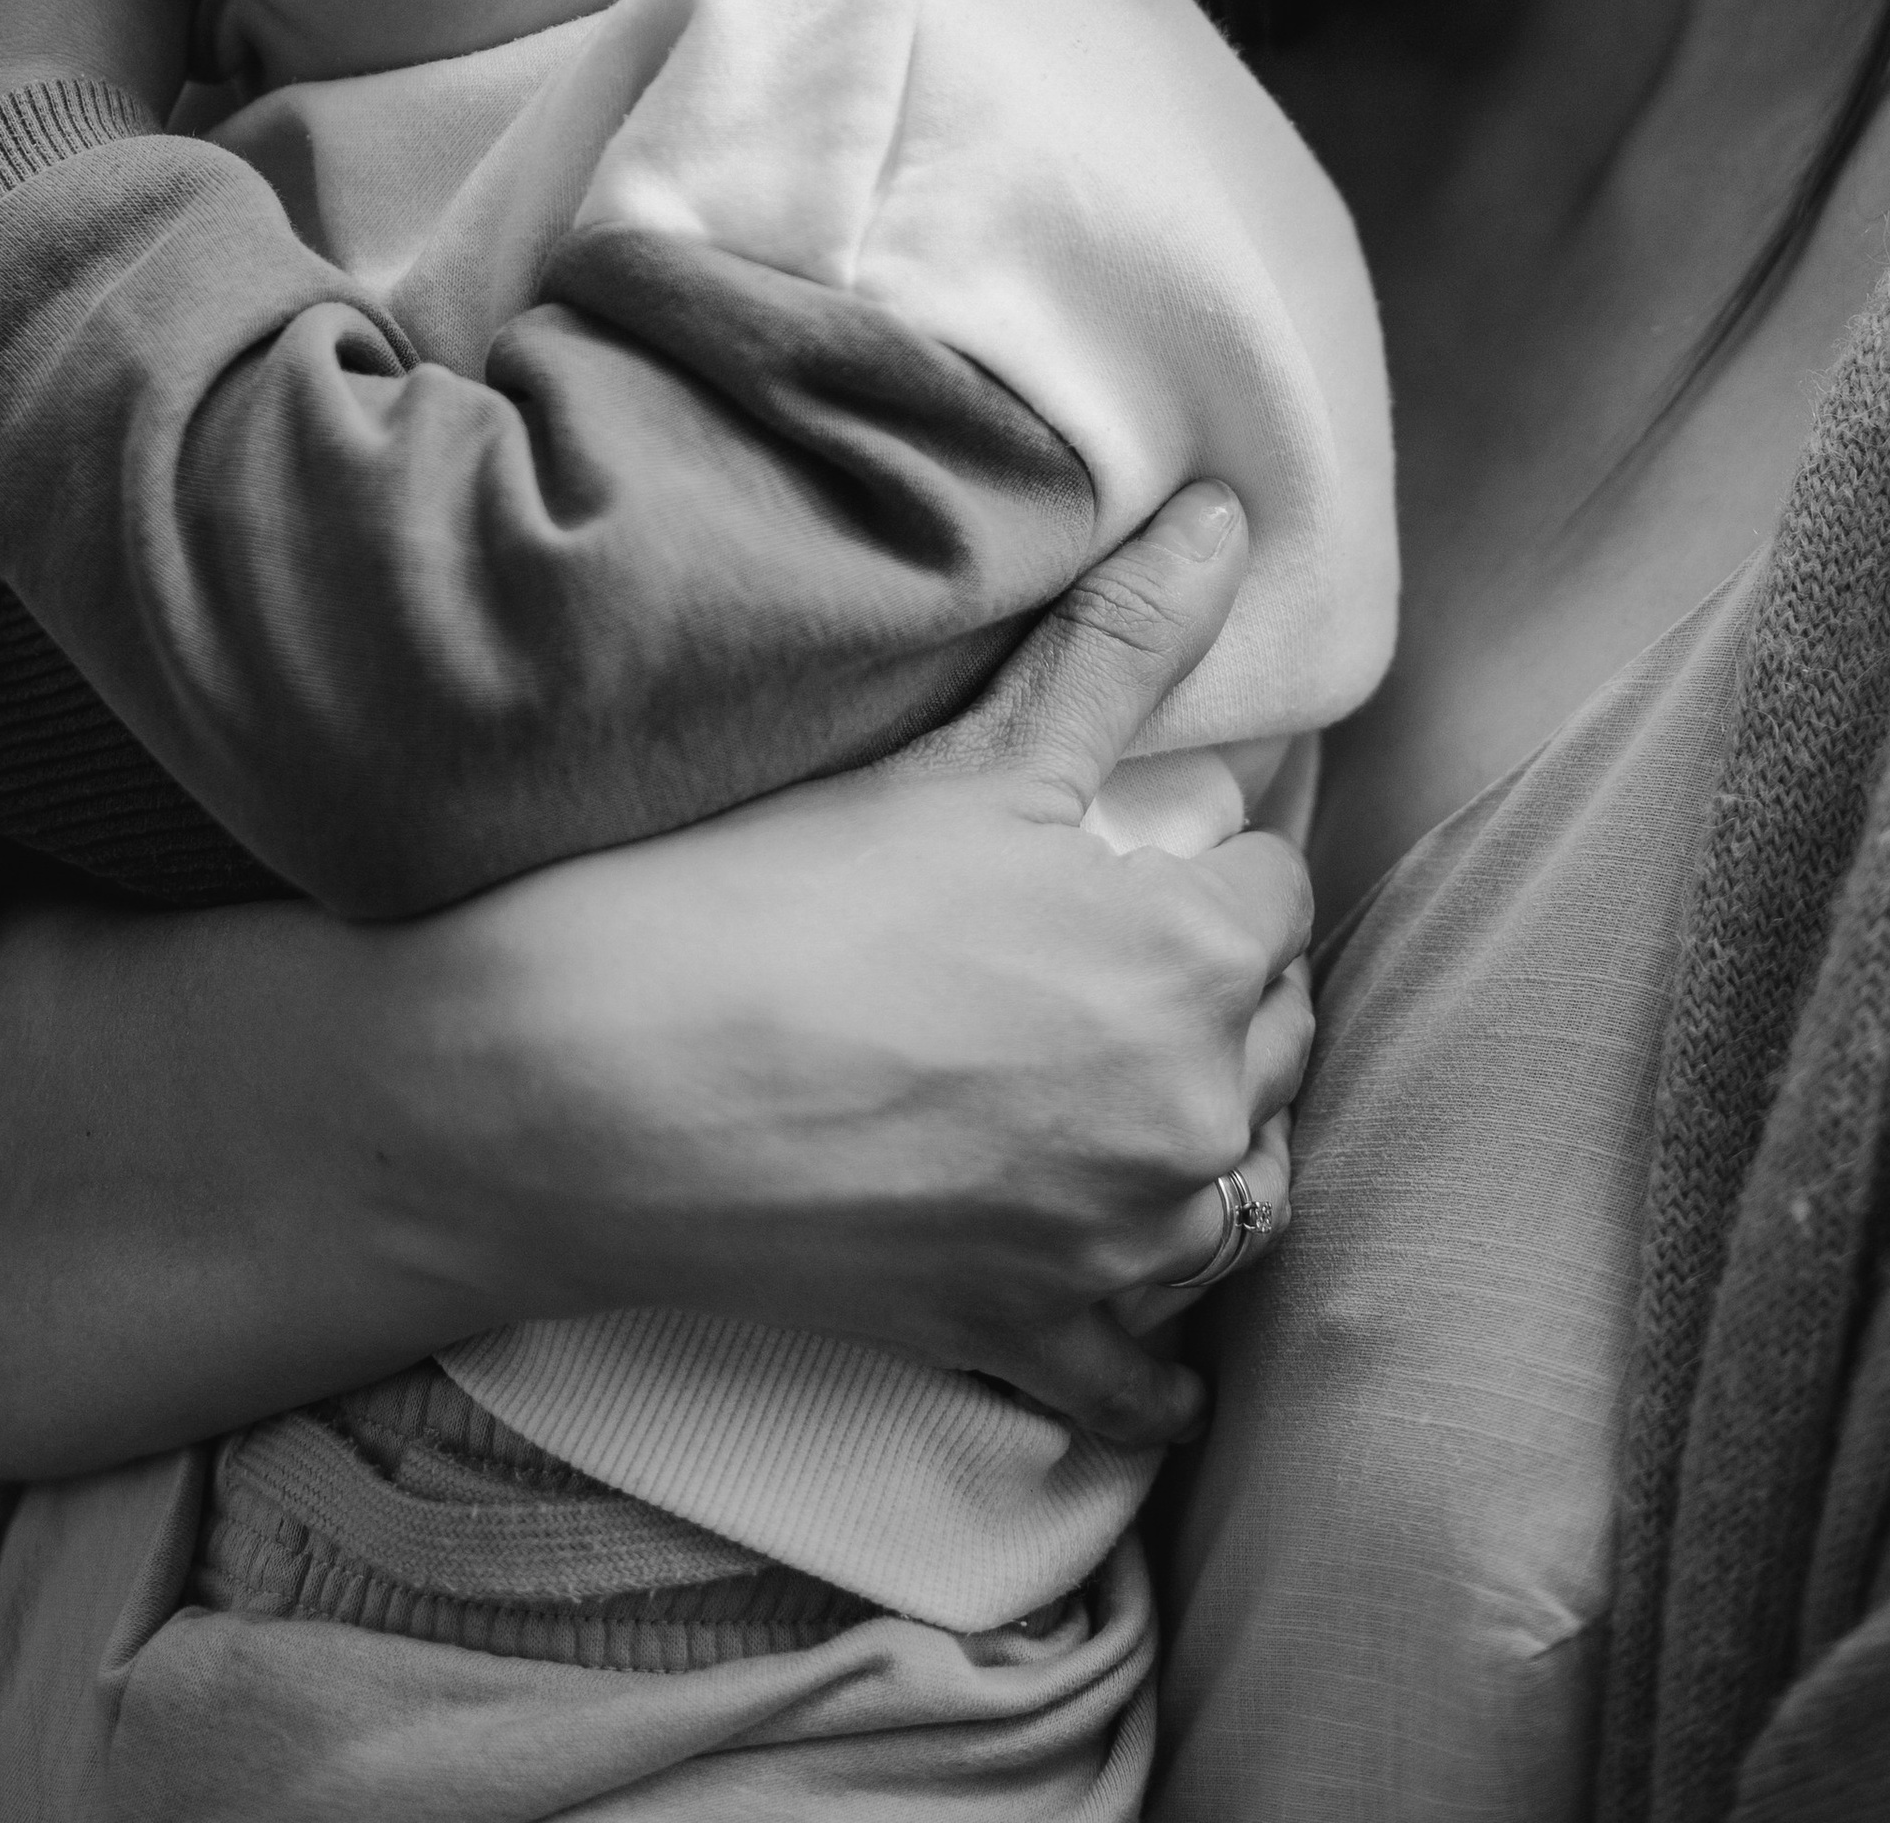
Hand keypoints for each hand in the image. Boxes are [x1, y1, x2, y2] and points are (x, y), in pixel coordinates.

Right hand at [421, 483, 1309, 1450]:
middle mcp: (1192, 1114)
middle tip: (1123, 961)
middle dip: (1221, 998)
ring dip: (1211, 1153)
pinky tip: (1148, 1340)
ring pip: (1238, 1199)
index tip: (1145, 854)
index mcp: (1196, 958)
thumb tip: (1224, 516)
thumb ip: (1122, 639)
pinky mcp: (1030, 1338)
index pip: (1276, 893)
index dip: (1210, 863)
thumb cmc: (793, 896)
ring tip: (1145, 1101)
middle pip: (1273, 1043)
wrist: (612, 1082)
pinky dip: (1152, 1355)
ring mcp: (1115, 1244)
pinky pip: (1144, 1374)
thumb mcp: (979, 750)